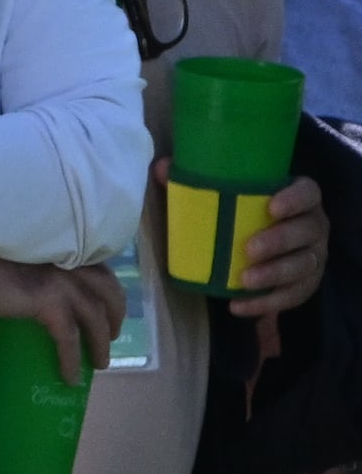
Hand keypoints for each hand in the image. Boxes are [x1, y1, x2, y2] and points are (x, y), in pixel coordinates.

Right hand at [0, 248, 122, 383]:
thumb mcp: (24, 263)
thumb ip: (43, 272)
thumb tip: (41, 294)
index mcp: (67, 253)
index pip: (103, 275)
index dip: (111, 296)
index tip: (110, 313)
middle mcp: (72, 265)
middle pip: (109, 296)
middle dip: (115, 320)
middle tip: (111, 338)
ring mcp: (63, 284)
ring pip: (96, 320)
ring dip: (101, 345)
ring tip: (99, 364)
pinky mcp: (49, 303)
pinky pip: (69, 339)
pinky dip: (71, 360)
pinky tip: (70, 376)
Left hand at [202, 162, 329, 321]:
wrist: (252, 249)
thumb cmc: (236, 214)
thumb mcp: (218, 197)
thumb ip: (194, 182)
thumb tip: (161, 167)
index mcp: (297, 199)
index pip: (308, 192)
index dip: (296, 199)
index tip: (271, 206)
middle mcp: (312, 226)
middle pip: (308, 230)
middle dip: (281, 240)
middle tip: (249, 249)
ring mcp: (312, 256)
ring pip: (304, 264)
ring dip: (275, 274)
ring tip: (244, 280)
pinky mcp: (304, 284)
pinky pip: (292, 296)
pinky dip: (266, 303)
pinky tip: (239, 306)